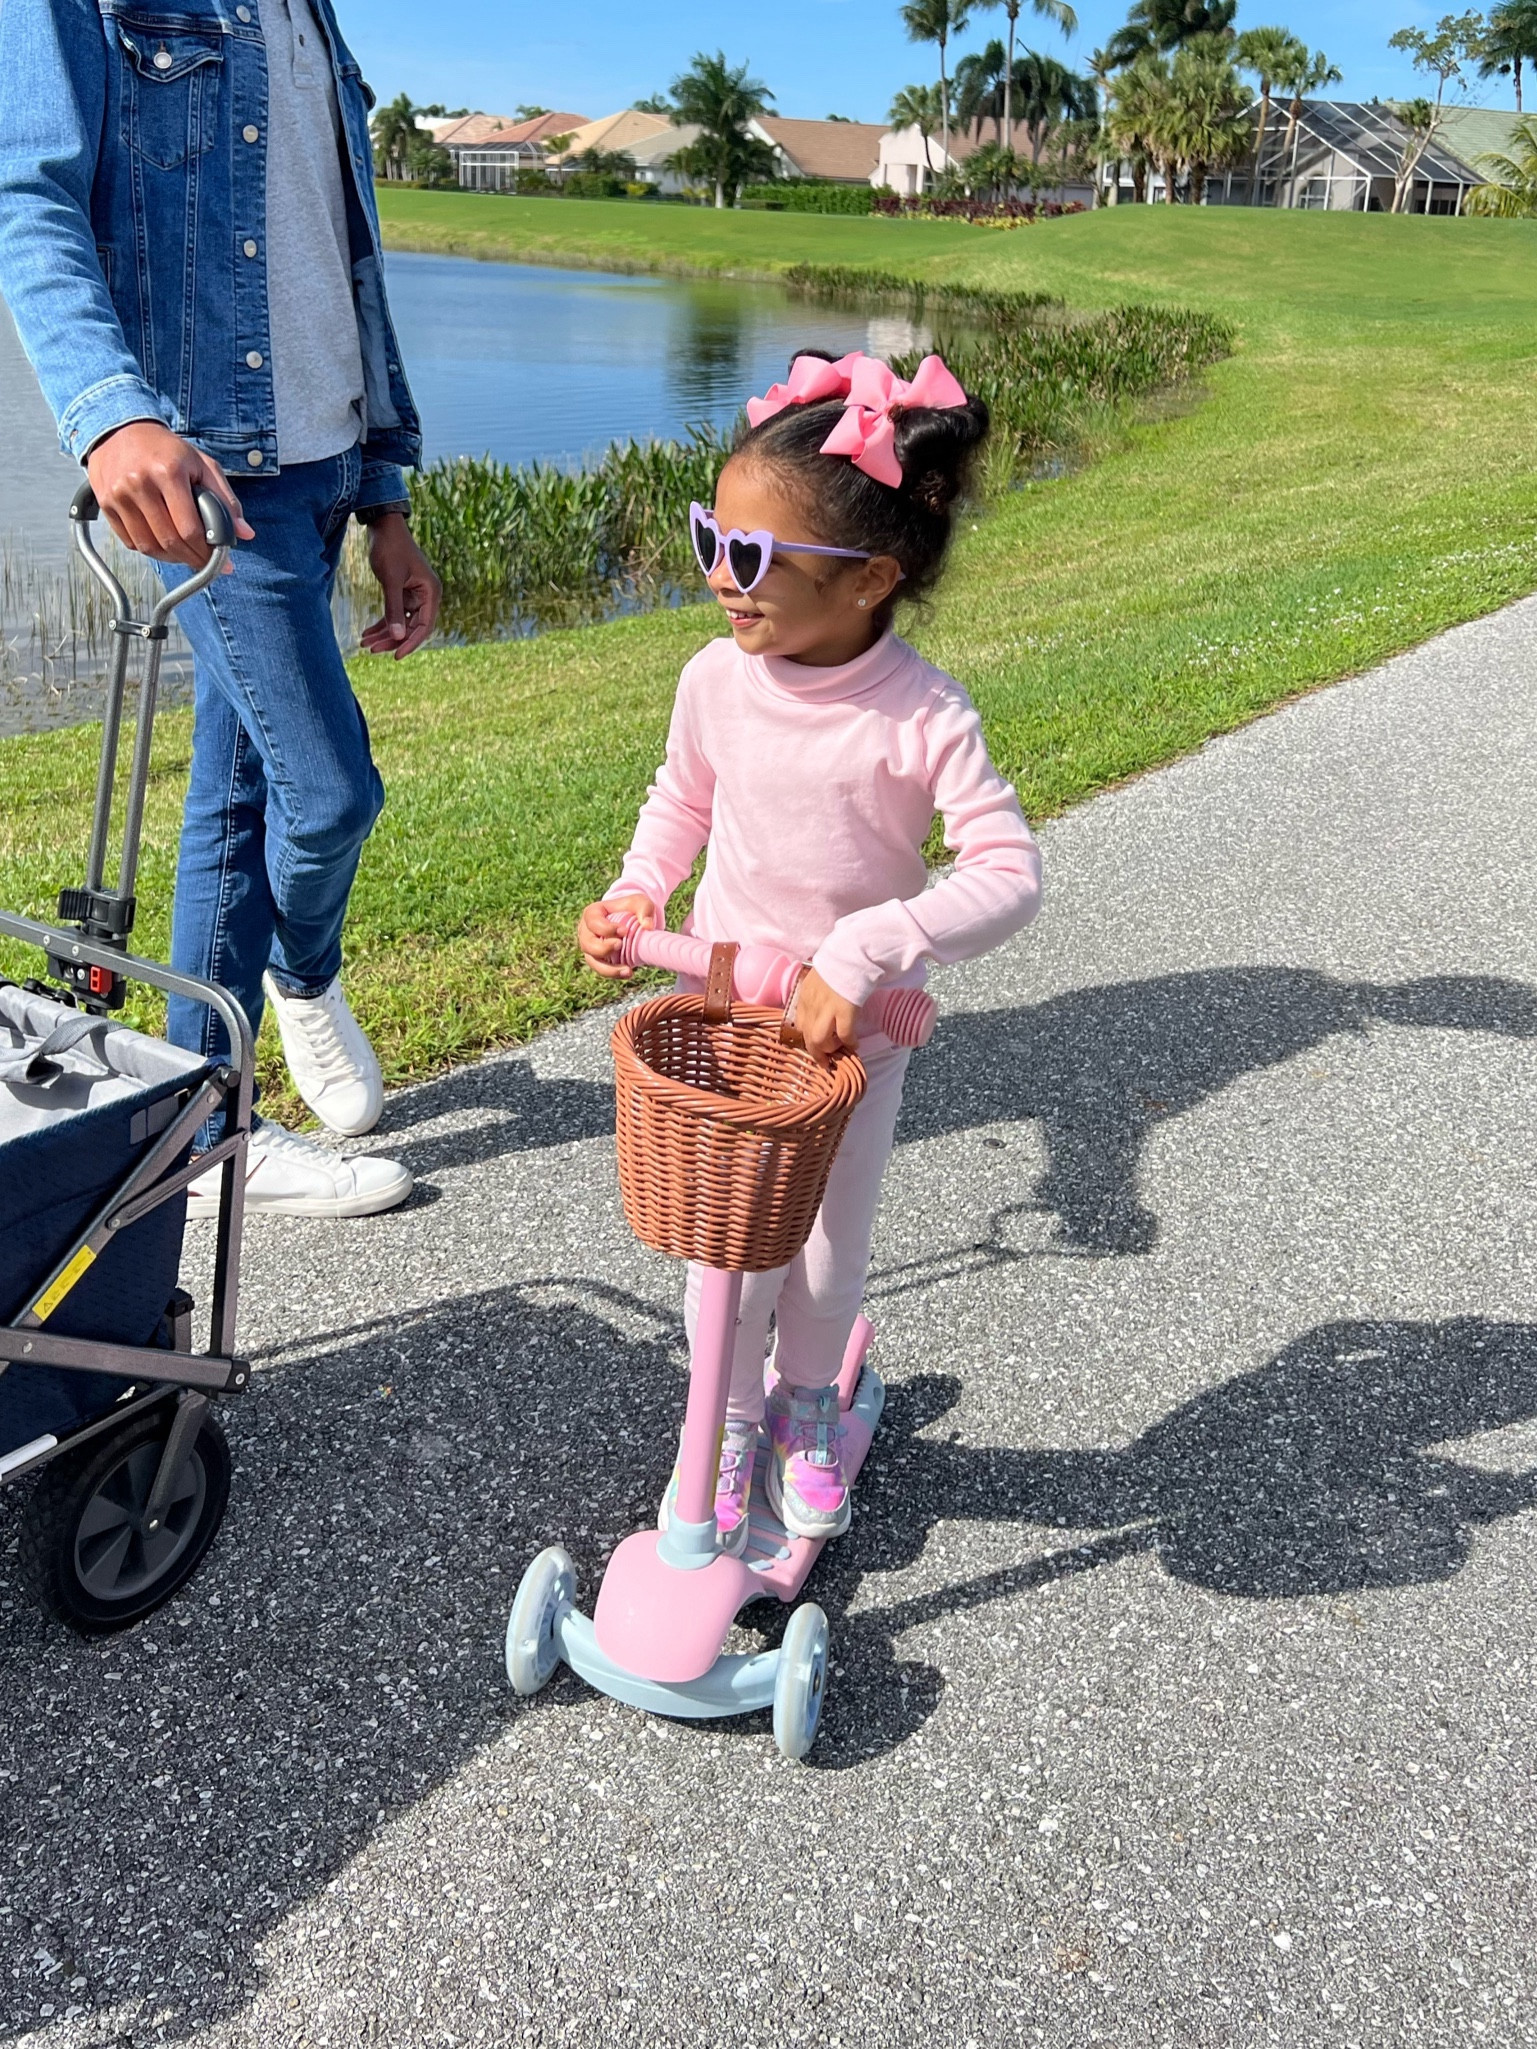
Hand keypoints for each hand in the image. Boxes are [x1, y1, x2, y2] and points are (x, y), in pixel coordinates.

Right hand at [86, 421, 252, 569]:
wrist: (119, 430)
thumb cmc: (165, 449)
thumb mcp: (201, 464)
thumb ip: (225, 499)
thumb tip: (245, 533)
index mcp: (168, 472)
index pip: (189, 528)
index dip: (207, 552)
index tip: (221, 563)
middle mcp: (140, 484)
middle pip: (169, 541)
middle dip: (192, 559)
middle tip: (205, 564)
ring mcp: (119, 495)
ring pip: (148, 546)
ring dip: (171, 558)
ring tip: (185, 555)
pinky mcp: (106, 504)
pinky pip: (130, 542)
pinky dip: (150, 550)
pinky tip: (163, 544)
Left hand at [360, 513, 440, 657]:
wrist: (383, 527)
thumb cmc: (390, 548)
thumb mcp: (391, 579)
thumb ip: (394, 609)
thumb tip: (397, 637)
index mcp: (431, 593)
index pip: (424, 626)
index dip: (411, 643)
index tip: (395, 655)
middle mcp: (426, 596)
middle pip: (411, 627)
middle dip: (392, 639)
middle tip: (372, 650)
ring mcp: (414, 595)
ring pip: (400, 623)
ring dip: (384, 634)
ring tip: (365, 644)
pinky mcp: (402, 593)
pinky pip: (393, 614)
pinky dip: (381, 624)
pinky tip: (366, 633)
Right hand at [577, 894, 655, 979]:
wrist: (631, 920)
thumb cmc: (632, 909)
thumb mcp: (640, 902)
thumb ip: (645, 909)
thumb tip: (648, 926)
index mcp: (592, 913)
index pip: (593, 922)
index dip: (606, 928)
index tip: (624, 931)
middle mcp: (586, 932)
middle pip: (588, 944)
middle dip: (603, 948)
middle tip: (620, 945)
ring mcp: (590, 948)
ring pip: (593, 961)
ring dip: (609, 968)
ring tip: (628, 970)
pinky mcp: (598, 960)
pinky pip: (602, 970)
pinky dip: (614, 974)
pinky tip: (629, 973)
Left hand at [791, 968, 860, 1062]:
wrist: (853, 954)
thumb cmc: (840, 963)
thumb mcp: (819, 977)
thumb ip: (816, 992)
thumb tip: (823, 1002)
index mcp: (805, 996)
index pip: (799, 1023)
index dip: (807, 1037)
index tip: (815, 1044)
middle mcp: (812, 1005)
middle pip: (807, 1037)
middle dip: (816, 1052)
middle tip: (825, 1061)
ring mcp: (827, 1009)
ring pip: (819, 1040)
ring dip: (829, 1049)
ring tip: (838, 1051)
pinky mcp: (844, 1011)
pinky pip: (844, 1035)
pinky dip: (849, 1043)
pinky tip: (855, 1045)